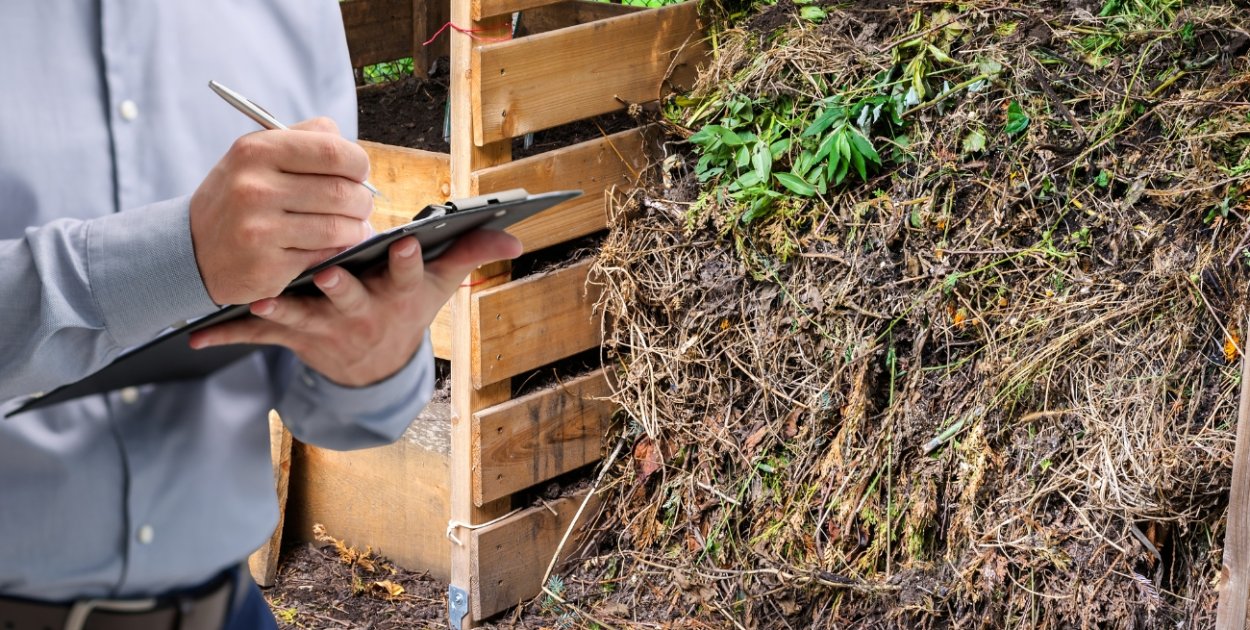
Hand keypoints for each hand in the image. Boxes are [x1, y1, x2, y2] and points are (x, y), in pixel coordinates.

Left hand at [187, 229, 522, 386]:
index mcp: (396, 294)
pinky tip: (198, 333)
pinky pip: (258, 337)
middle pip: (350, 297)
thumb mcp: (440, 285)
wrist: (372, 368)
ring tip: (258, 300)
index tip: (405, 240)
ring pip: (300, 318)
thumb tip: (514, 236)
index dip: (405, 260)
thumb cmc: (405, 309)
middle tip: (329, 271)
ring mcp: (324, 328)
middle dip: (341, 286)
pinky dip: (228, 334)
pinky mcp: (292, 337)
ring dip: (280, 310)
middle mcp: (360, 312)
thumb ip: (471, 254)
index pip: (405, 274)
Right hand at [189, 117, 373, 305]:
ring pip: (338, 227)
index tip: (359, 173)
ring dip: (356, 229)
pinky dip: (337, 250)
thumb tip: (348, 145)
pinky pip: (323, 255)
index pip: (333, 151)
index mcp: (256, 151)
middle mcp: (254, 187)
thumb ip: (304, 139)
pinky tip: (332, 246)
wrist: (192, 250)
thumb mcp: (257, 156)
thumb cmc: (240, 197)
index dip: (358, 163)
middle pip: (341, 192)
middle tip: (361, 206)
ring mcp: (258, 229)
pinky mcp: (266, 266)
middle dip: (362, 201)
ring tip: (353, 227)